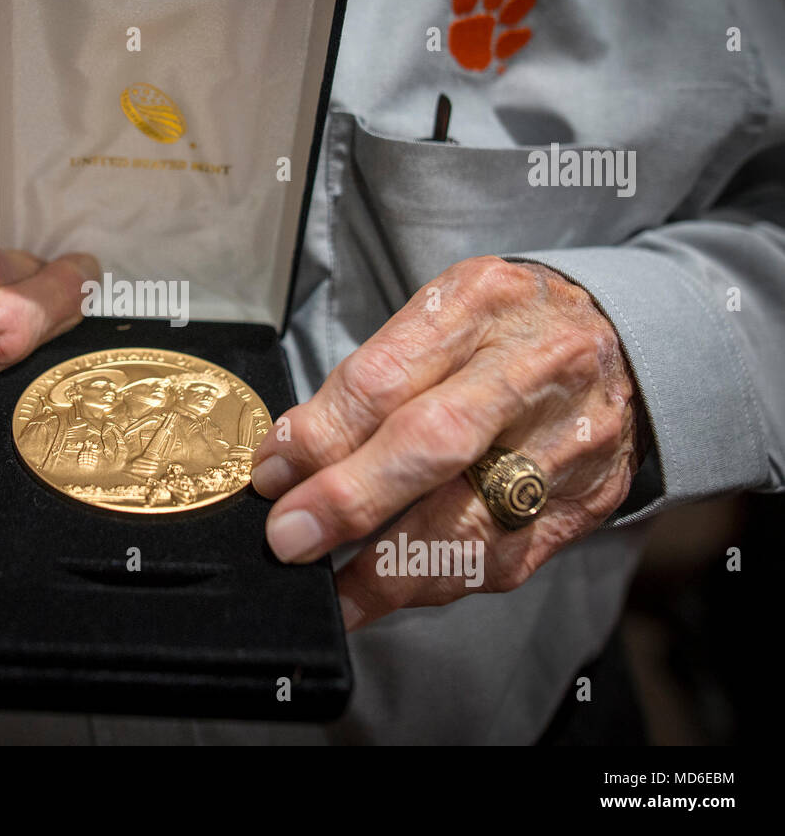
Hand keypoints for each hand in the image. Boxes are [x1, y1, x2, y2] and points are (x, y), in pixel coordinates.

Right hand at [0, 231, 97, 500]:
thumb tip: (20, 266)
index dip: (33, 266)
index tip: (62, 264)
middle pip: (2, 337)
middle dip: (61, 304)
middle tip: (81, 289)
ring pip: (12, 398)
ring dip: (47, 365)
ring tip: (52, 343)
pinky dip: (20, 415)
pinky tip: (22, 392)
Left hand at [250, 256, 645, 629]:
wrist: (624, 338)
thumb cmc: (505, 330)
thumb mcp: (439, 316)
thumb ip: (370, 381)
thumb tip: (291, 457)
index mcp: (480, 304)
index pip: (385, 378)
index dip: (321, 436)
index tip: (272, 475)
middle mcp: (535, 367)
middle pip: (433, 444)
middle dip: (350, 500)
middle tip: (291, 539)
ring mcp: (571, 439)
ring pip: (473, 522)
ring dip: (391, 568)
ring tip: (336, 591)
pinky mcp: (590, 501)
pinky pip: (506, 559)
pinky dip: (438, 582)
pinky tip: (392, 589)